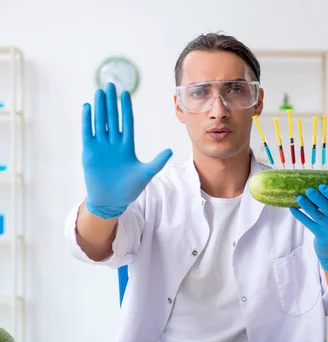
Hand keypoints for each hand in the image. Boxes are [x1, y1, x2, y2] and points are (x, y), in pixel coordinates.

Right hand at [82, 82, 171, 218]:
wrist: (111, 201)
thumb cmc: (129, 189)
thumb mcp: (146, 173)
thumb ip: (157, 161)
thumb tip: (170, 150)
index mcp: (127, 146)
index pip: (127, 122)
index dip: (126, 108)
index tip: (126, 93)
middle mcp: (113, 143)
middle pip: (112, 118)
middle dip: (111, 102)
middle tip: (110, 84)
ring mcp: (101, 147)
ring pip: (100, 122)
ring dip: (99, 107)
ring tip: (99, 92)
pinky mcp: (89, 152)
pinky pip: (88, 132)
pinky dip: (88, 120)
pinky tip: (88, 107)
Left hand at [290, 184, 327, 271]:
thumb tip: (319, 186)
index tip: (322, 186)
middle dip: (318, 199)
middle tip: (309, 190)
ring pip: (317, 216)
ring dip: (307, 206)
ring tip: (299, 197)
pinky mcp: (321, 236)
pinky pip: (309, 224)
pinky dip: (300, 216)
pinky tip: (293, 209)